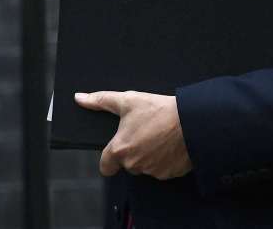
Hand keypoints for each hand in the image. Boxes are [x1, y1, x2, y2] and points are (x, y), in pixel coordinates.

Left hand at [75, 90, 192, 179]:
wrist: (192, 121)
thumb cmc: (160, 110)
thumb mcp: (128, 100)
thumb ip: (101, 100)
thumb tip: (80, 98)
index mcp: (120, 149)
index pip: (105, 166)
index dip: (109, 159)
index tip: (116, 150)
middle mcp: (134, 164)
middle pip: (127, 164)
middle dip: (133, 152)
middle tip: (144, 133)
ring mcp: (152, 171)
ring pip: (145, 167)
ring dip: (149, 156)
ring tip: (159, 136)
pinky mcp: (169, 175)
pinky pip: (162, 170)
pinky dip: (165, 160)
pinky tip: (169, 145)